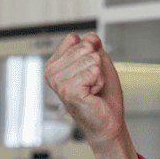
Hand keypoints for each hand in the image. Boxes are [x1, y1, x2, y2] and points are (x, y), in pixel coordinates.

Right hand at [44, 33, 127, 147]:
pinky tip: (92, 94)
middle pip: (84, 47)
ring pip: (90, 59)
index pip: (74, 39)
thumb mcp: (97, 61)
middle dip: (96, 65)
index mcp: (54, 65)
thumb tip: (90, 38)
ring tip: (92, 89)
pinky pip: (93, 71)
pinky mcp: (69, 91)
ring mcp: (58, 83)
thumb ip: (92, 44)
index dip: (90, 52)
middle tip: (91, 82)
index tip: (88, 71)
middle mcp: (51, 74)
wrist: (107, 120)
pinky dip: (99, 83)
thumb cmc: (101, 95)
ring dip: (98, 75)